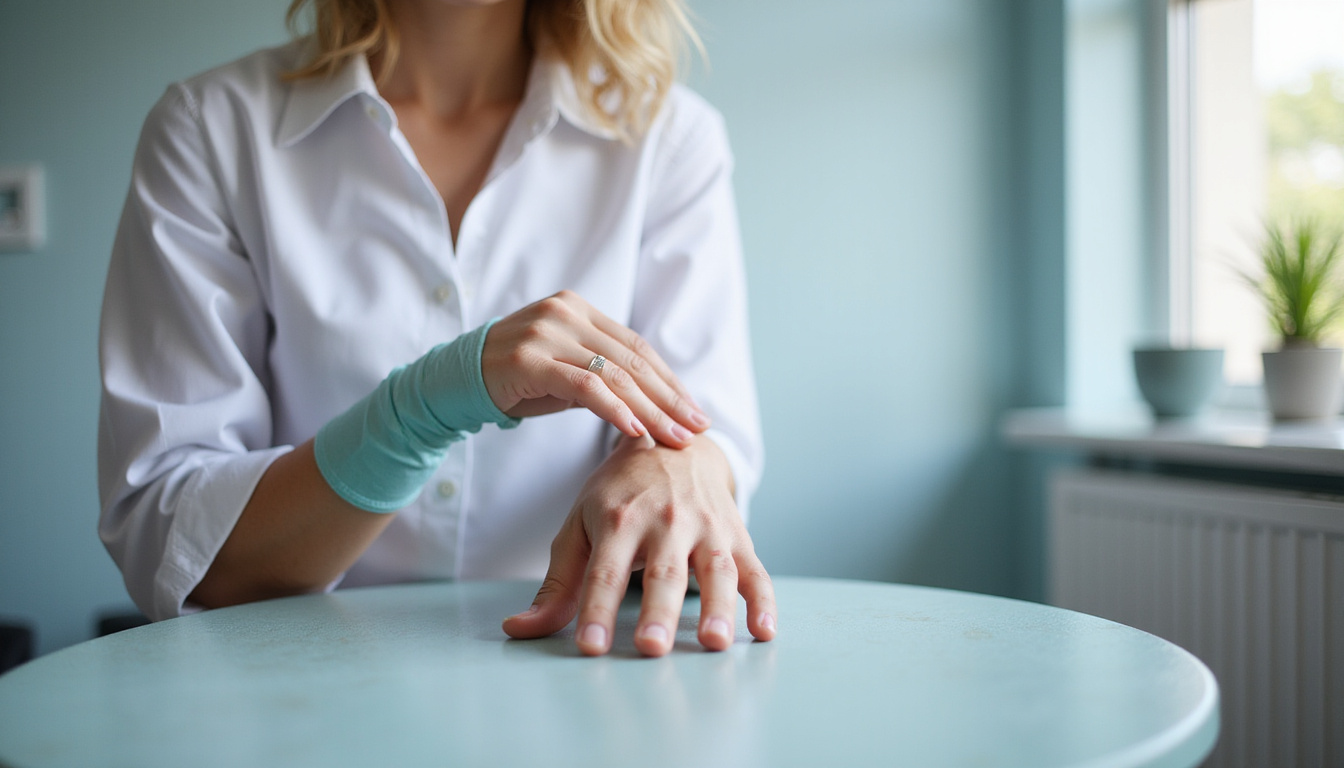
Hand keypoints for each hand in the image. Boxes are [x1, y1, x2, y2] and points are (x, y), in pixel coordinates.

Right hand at [482, 290, 708, 447]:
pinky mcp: (530, 359)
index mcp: (578, 309)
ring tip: (673, 438)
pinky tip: (634, 431)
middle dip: (669, 398)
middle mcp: (565, 313)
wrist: (453, 381)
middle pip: (632, 360)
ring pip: (614, 374)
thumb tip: (654, 405)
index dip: (669, 380)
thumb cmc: (514, 380)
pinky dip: (614, 409)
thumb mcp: (563, 371)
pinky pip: (584, 386)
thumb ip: (602, 375)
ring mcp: (547, 333)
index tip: (693, 410)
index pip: (636, 347)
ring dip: (650, 410)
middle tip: (696, 428)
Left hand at [501, 434, 776, 655]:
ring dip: (718, 607)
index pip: (605, 571)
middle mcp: (666, 519)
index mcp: (619, 518)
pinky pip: (755, 569)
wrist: (676, 440)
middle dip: (657, 611)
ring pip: (716, 569)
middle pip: (662, 571)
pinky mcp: (737, 534)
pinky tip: (765, 630)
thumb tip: (518, 630)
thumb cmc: (621, 491)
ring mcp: (706, 526)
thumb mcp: (582, 524)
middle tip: (650, 648)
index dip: (598, 610)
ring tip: (713, 643)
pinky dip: (764, 600)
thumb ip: (558, 583)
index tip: (591, 647)